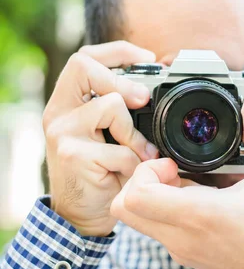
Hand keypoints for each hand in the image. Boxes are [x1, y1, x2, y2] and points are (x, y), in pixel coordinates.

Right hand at [43, 41, 158, 236]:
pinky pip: (120, 149)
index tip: (148, 58)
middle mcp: (58, 113)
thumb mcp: (107, 137)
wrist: (81, 217)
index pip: (84, 58)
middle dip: (122, 78)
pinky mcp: (74, 155)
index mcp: (67, 103)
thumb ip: (121, 112)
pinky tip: (128, 175)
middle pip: (84, 66)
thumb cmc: (100, 174)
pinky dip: (134, 163)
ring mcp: (62, 133)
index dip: (117, 51)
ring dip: (135, 134)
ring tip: (140, 155)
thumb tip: (159, 89)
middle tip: (144, 99)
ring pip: (110, 105)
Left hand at [110, 85, 243, 268]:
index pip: (134, 196)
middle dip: (138, 180)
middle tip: (170, 168)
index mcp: (198, 215)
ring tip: (185, 179)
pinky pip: (156, 229)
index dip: (144, 170)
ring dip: (150, 195)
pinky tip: (197, 196)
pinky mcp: (186, 257)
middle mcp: (181, 237)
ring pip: (137, 220)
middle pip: (123, 207)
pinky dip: (163, 209)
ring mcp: (180, 250)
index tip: (171, 162)